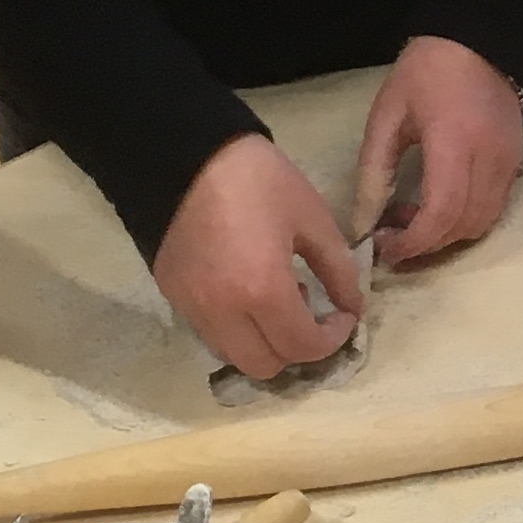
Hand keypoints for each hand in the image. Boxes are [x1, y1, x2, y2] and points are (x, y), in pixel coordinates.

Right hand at [153, 135, 364, 382]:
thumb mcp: (312, 218)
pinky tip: (249, 292)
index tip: (344, 315)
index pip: (302, 347)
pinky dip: (236, 328)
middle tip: (314, 317)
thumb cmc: (258, 180)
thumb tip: (351, 305)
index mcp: (262, 291)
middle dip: (297, 350)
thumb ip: (337, 269)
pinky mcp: (171, 296)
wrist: (183, 156)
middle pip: (265, 366)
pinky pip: (210, 332)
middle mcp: (222, 312)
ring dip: (264, 343)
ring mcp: (191, 307)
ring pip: (233, 355)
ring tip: (280, 302)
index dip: (332, 339)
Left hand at [352, 37, 522, 269]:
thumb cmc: (424, 74)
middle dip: (427, 243)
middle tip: (393, 234)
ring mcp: (509, 162)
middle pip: (464, 225)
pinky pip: (494, 208)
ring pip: (483, 222)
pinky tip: (441, 203)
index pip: (442, 212)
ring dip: (448, 234)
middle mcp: (490, 159)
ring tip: (414, 217)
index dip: (414, 241)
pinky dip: (466, 219)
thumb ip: (373, 173)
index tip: (387, 248)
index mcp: (453, 143)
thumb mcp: (387, 116)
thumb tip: (364, 224)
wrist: (480, 41)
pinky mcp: (516, 162)